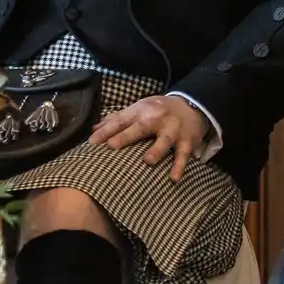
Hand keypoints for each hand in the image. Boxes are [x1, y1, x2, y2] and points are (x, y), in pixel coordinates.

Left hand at [89, 94, 209, 182]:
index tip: (92, 142)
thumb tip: (94, 129)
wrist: (191, 105)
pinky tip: (173, 178)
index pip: (121, 120)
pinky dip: (179, 166)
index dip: (106, 131)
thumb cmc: (157, 110)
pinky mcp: (187, 141)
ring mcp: (173, 130)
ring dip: (157, 150)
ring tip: (148, 162)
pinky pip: (183, 154)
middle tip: (112, 146)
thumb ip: (117, 119)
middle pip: (141, 127)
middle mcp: (157, 118)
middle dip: (126, 136)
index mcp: (141, 111)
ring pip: (165, 140)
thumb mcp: (138, 109)